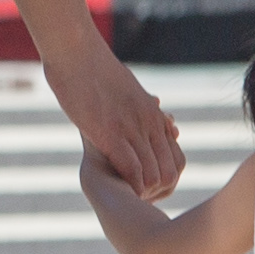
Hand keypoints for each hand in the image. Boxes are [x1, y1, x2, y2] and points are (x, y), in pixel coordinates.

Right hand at [49, 42, 181, 198]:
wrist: (77, 53)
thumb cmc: (97, 70)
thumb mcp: (130, 89)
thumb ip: (146, 105)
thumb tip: (159, 107)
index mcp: (154, 115)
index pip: (176, 157)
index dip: (166, 178)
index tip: (151, 189)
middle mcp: (149, 123)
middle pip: (170, 170)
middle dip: (158, 191)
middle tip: (140, 200)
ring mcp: (131, 129)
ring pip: (154, 172)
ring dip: (144, 191)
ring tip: (130, 199)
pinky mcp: (109, 133)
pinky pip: (130, 167)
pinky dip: (130, 185)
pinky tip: (122, 192)